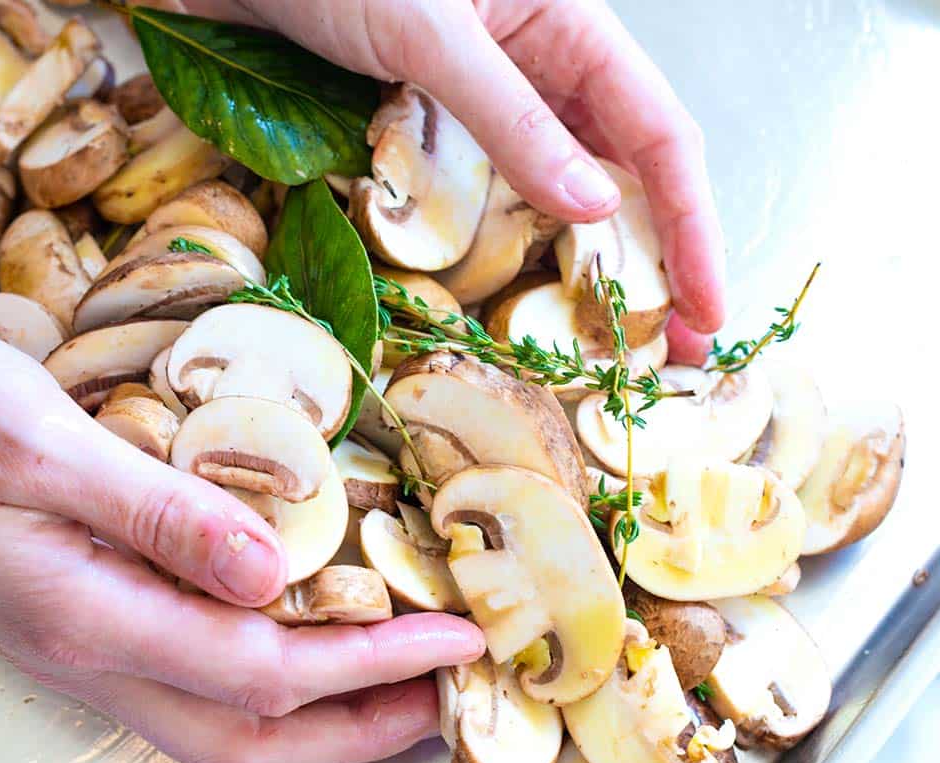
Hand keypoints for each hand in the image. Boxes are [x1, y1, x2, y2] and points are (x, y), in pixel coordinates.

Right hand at [0, 304, 483, 762]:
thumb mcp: (35, 441)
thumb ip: (157, 513)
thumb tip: (268, 576)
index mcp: (82, 613)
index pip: (263, 670)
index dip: (373, 662)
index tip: (457, 634)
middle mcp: (84, 648)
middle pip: (248, 735)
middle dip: (360, 725)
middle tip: (450, 688)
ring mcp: (75, 639)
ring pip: (220, 719)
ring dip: (320, 712)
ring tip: (399, 674)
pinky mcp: (74, 609)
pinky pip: (189, 676)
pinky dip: (266, 674)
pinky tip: (301, 627)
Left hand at [142, 0, 724, 362]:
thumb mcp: (433, 35)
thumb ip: (513, 119)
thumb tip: (593, 211)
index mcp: (569, 25)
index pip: (659, 136)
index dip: (693, 225)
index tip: (708, 307)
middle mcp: (541, 66)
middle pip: (624, 174)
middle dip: (657, 261)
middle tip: (673, 351)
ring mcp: (488, 102)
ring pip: (564, 192)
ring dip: (592, 264)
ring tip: (615, 339)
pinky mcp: (435, 128)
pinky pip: (494, 195)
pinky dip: (518, 244)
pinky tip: (534, 290)